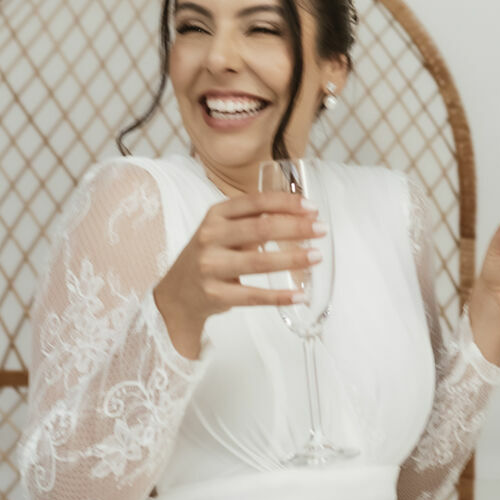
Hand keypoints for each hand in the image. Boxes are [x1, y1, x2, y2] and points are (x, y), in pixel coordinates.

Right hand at [153, 192, 323, 358]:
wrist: (177, 294)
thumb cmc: (210, 256)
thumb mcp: (222, 230)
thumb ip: (252, 220)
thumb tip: (301, 215)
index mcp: (215, 215)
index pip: (255, 202)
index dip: (286, 203)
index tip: (312, 208)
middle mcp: (210, 237)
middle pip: (260, 229)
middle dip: (296, 228)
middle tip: (321, 230)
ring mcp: (211, 266)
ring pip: (259, 262)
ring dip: (292, 259)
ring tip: (316, 257)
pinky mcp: (215, 294)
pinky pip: (254, 296)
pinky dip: (280, 297)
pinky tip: (300, 295)